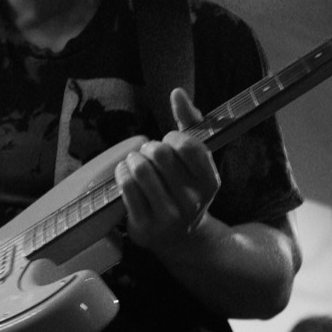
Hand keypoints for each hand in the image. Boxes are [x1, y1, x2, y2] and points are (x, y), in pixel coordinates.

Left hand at [114, 88, 220, 254]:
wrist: (182, 239)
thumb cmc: (186, 188)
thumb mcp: (196, 161)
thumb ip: (189, 123)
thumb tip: (177, 92)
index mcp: (209, 182)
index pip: (187, 145)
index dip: (172, 138)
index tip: (170, 144)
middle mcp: (192, 201)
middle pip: (159, 154)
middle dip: (150, 147)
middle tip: (150, 154)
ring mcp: (168, 216)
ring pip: (140, 169)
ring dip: (133, 159)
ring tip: (136, 162)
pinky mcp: (145, 226)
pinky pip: (126, 186)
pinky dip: (121, 173)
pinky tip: (126, 174)